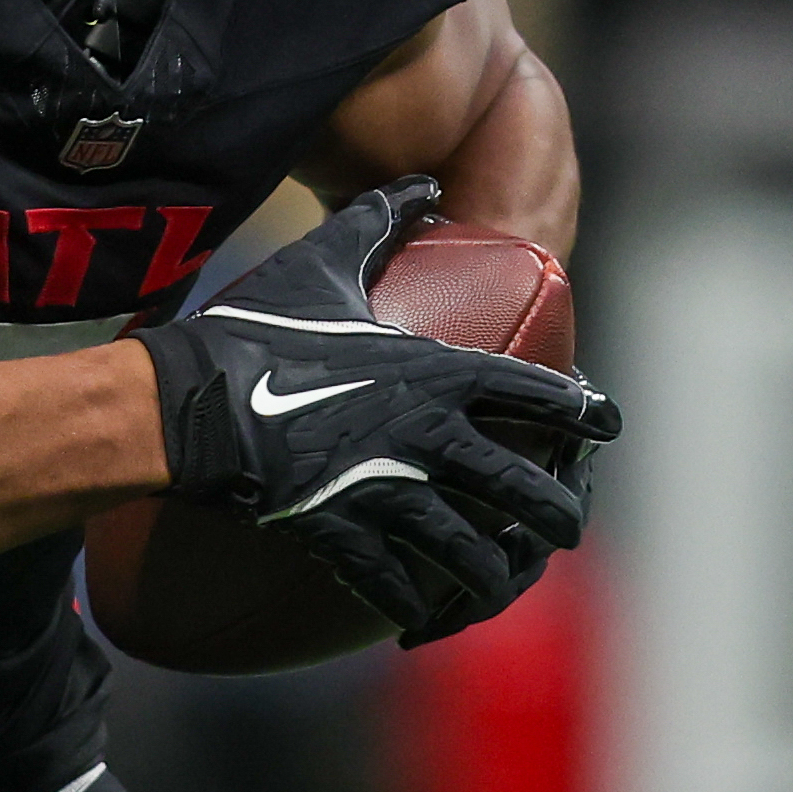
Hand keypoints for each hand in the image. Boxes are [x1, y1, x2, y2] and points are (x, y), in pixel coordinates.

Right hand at [131, 176, 617, 641]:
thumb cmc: (253, 327)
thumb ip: (379, 220)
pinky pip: (390, 580)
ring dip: (491, 574)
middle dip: (552, 512)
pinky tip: (421, 616)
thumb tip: (422, 176)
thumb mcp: (321, 261)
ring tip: (503, 585)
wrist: (186, 402)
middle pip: (516, 485)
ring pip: (463, 548)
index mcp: (430, 372)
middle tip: (568, 526)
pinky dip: (409, 602)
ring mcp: (382, 489)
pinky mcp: (338, 530)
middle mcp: (422, 435)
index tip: (607, 426)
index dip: (577, 410)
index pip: (530, 392)